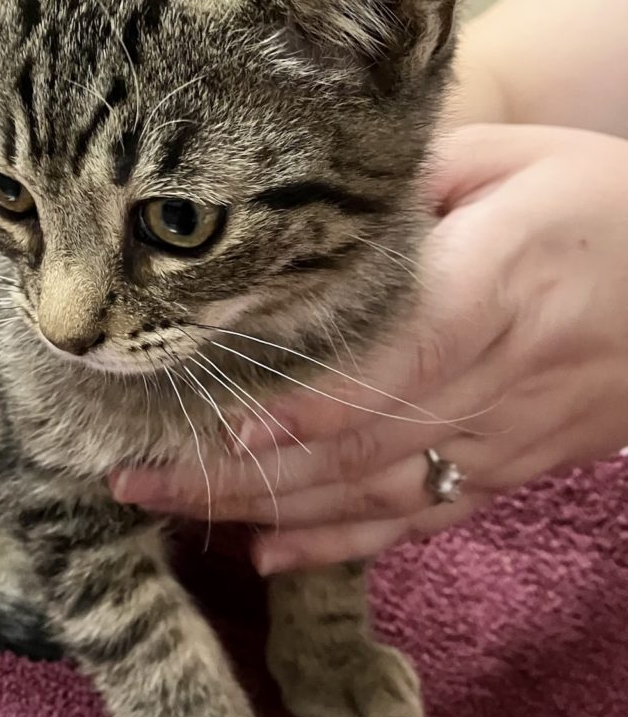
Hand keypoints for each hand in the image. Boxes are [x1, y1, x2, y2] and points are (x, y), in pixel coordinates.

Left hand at [112, 124, 627, 571]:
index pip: (389, 365)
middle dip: (238, 473)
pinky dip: (340, 544)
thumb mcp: (514, 161)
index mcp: (495, 286)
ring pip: (373, 497)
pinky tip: (270, 555)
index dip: (305, 409)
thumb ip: (414, 189)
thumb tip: (306, 218)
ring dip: (268, 513)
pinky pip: (416, 520)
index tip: (222, 430)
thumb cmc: (606, 203)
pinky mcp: (511, 470)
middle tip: (135, 478)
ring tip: (171, 510)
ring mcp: (504, 439)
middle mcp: (496, 379)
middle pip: (354, 447)